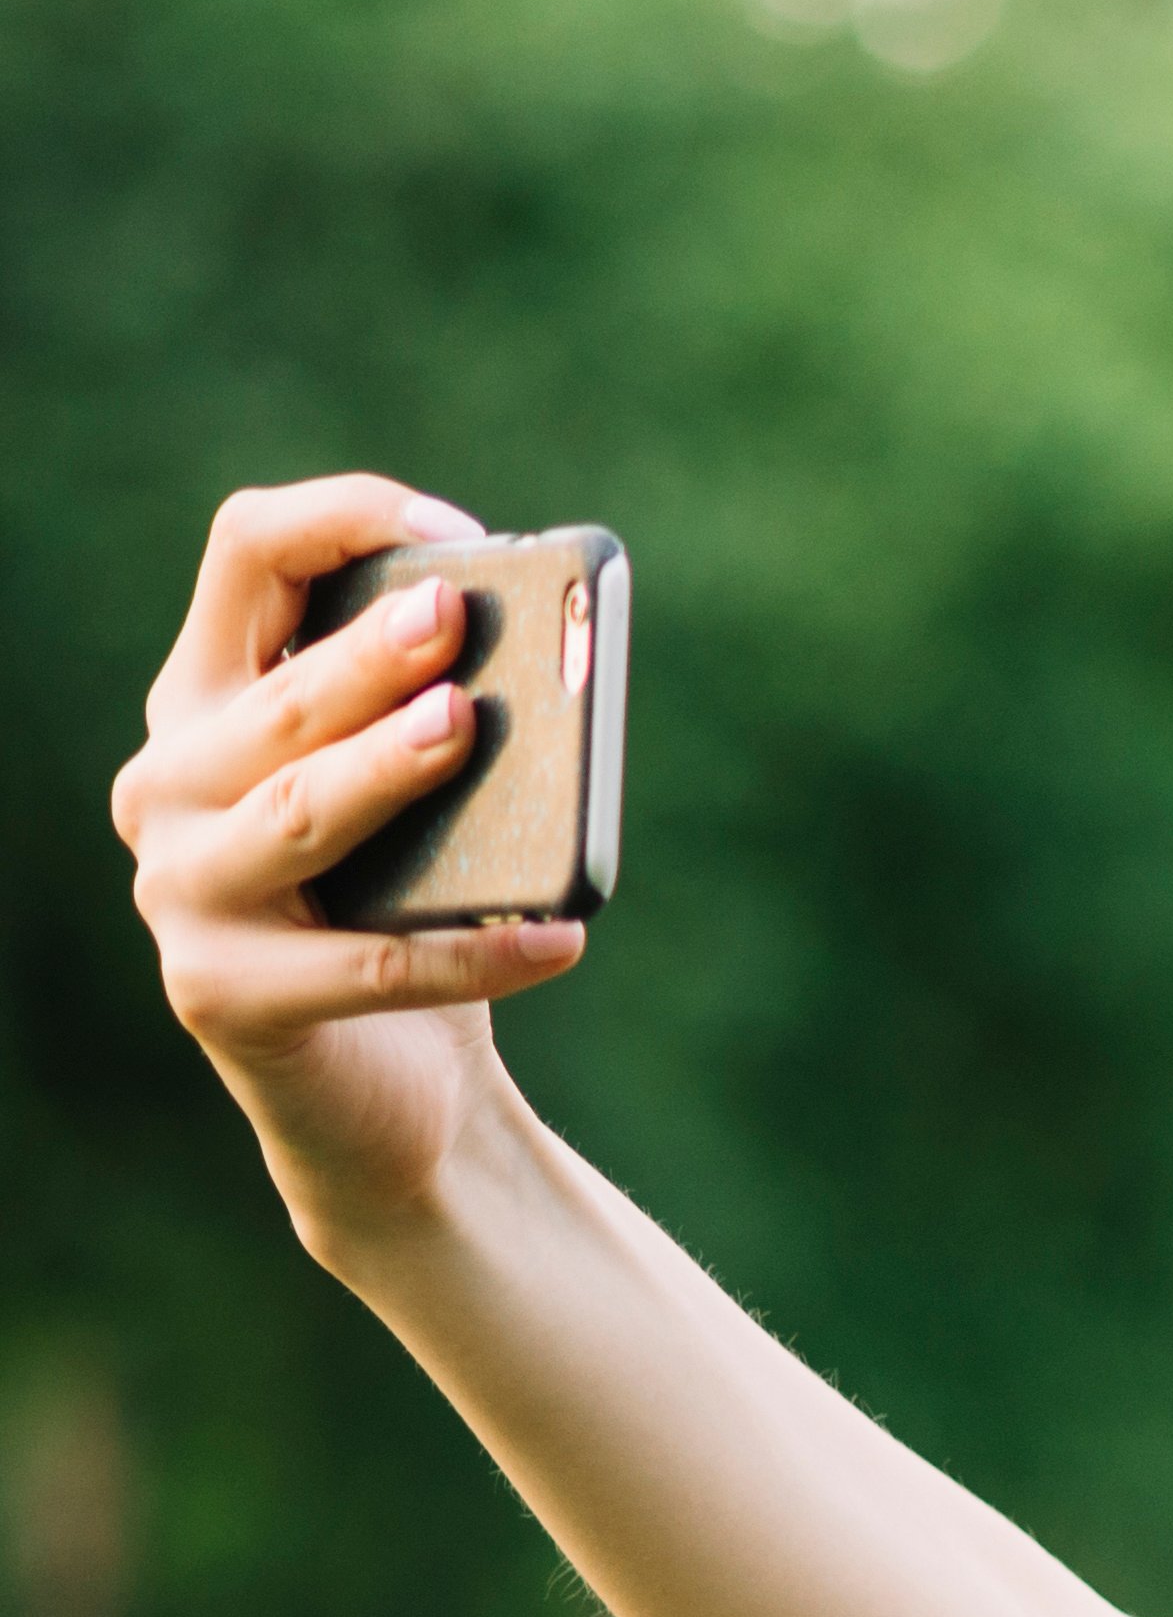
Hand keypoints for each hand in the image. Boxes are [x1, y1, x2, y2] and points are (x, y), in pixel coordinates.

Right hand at [116, 479, 568, 1242]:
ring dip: (382, 769)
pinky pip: (368, 968)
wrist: (391, 1093)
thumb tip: (544, 672)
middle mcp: (169, 782)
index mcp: (210, 698)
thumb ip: (443, 720)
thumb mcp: (421, 800)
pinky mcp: (221, 996)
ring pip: (296, 813)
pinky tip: (560, 940)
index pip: (247, 556)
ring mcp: (181, 890)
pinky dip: (476, 954)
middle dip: (367, 657)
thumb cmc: (408, 911)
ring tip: (466, 730)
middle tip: (453, 621)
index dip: (341, 522)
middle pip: (277, 698)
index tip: (452, 536)